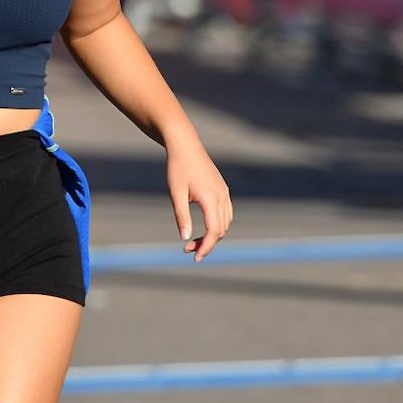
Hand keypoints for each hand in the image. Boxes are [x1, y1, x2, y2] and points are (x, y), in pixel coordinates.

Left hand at [166, 144, 232, 261]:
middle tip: (187, 250)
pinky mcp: (223, 189)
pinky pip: (226, 213)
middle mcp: (222, 196)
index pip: (214, 231)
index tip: (195, 257)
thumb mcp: (176, 193)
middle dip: (206, 243)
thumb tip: (185, 238)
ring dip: (212, 235)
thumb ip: (181, 216)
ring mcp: (224, 192)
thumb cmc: (177, 168)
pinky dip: (217, 224)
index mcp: (211, 198)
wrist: (185, 145)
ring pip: (225, 222)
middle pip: (221, 229)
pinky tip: (203, 227)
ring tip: (193, 241)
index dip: (206, 246)